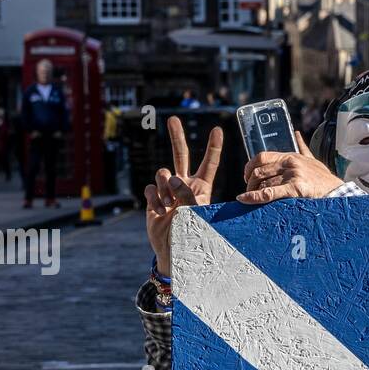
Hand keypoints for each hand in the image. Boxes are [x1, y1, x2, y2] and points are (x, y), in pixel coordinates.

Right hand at [144, 115, 222, 275]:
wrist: (173, 250)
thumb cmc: (191, 235)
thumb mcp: (195, 214)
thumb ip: (186, 194)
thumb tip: (171, 176)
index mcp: (202, 187)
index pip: (209, 164)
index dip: (213, 147)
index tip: (218, 129)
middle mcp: (185, 184)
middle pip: (181, 155)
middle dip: (177, 137)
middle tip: (173, 119)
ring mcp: (168, 190)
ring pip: (162, 173)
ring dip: (165, 188)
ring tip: (171, 206)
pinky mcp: (154, 197)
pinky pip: (151, 188)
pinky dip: (154, 199)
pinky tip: (160, 211)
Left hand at [239, 134, 341, 202]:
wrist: (338, 192)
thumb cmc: (324, 179)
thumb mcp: (312, 160)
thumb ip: (302, 148)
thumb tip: (296, 134)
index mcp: (291, 156)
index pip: (262, 157)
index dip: (250, 166)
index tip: (247, 175)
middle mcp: (290, 163)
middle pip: (260, 171)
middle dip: (250, 182)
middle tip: (248, 191)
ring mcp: (293, 175)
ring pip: (263, 183)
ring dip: (252, 192)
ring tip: (249, 199)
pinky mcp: (295, 189)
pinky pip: (269, 193)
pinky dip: (254, 197)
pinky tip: (244, 200)